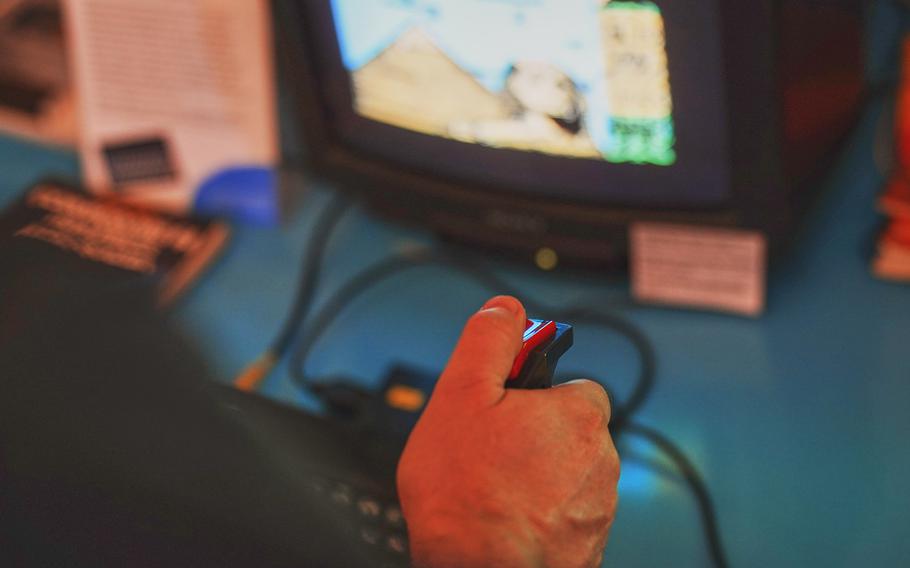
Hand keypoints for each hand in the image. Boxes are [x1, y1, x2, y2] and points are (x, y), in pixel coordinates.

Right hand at [397, 296, 618, 567]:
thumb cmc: (466, 492)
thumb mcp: (461, 394)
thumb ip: (488, 341)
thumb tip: (506, 308)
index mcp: (579, 414)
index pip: (572, 385)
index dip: (532, 393)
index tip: (503, 407)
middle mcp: (601, 460)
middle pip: (568, 431)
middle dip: (533, 436)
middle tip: (487, 451)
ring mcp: (597, 508)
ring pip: (566, 474)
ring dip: (537, 476)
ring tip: (492, 489)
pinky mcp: (588, 545)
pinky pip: (564, 514)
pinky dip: (540, 514)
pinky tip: (505, 519)